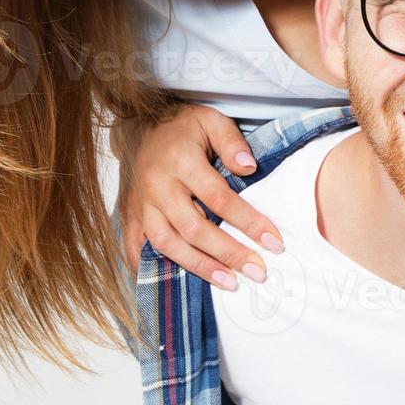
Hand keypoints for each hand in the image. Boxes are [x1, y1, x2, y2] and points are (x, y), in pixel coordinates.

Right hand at [120, 104, 283, 289]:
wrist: (138, 124)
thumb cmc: (182, 126)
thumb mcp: (212, 121)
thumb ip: (232, 142)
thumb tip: (250, 167)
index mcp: (180, 162)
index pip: (219, 198)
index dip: (248, 222)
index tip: (274, 242)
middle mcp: (158, 186)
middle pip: (194, 228)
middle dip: (228, 253)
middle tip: (258, 271)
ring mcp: (141, 204)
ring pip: (167, 243)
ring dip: (199, 266)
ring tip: (230, 283)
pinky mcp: (130, 215)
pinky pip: (136, 246)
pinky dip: (151, 268)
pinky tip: (176, 281)